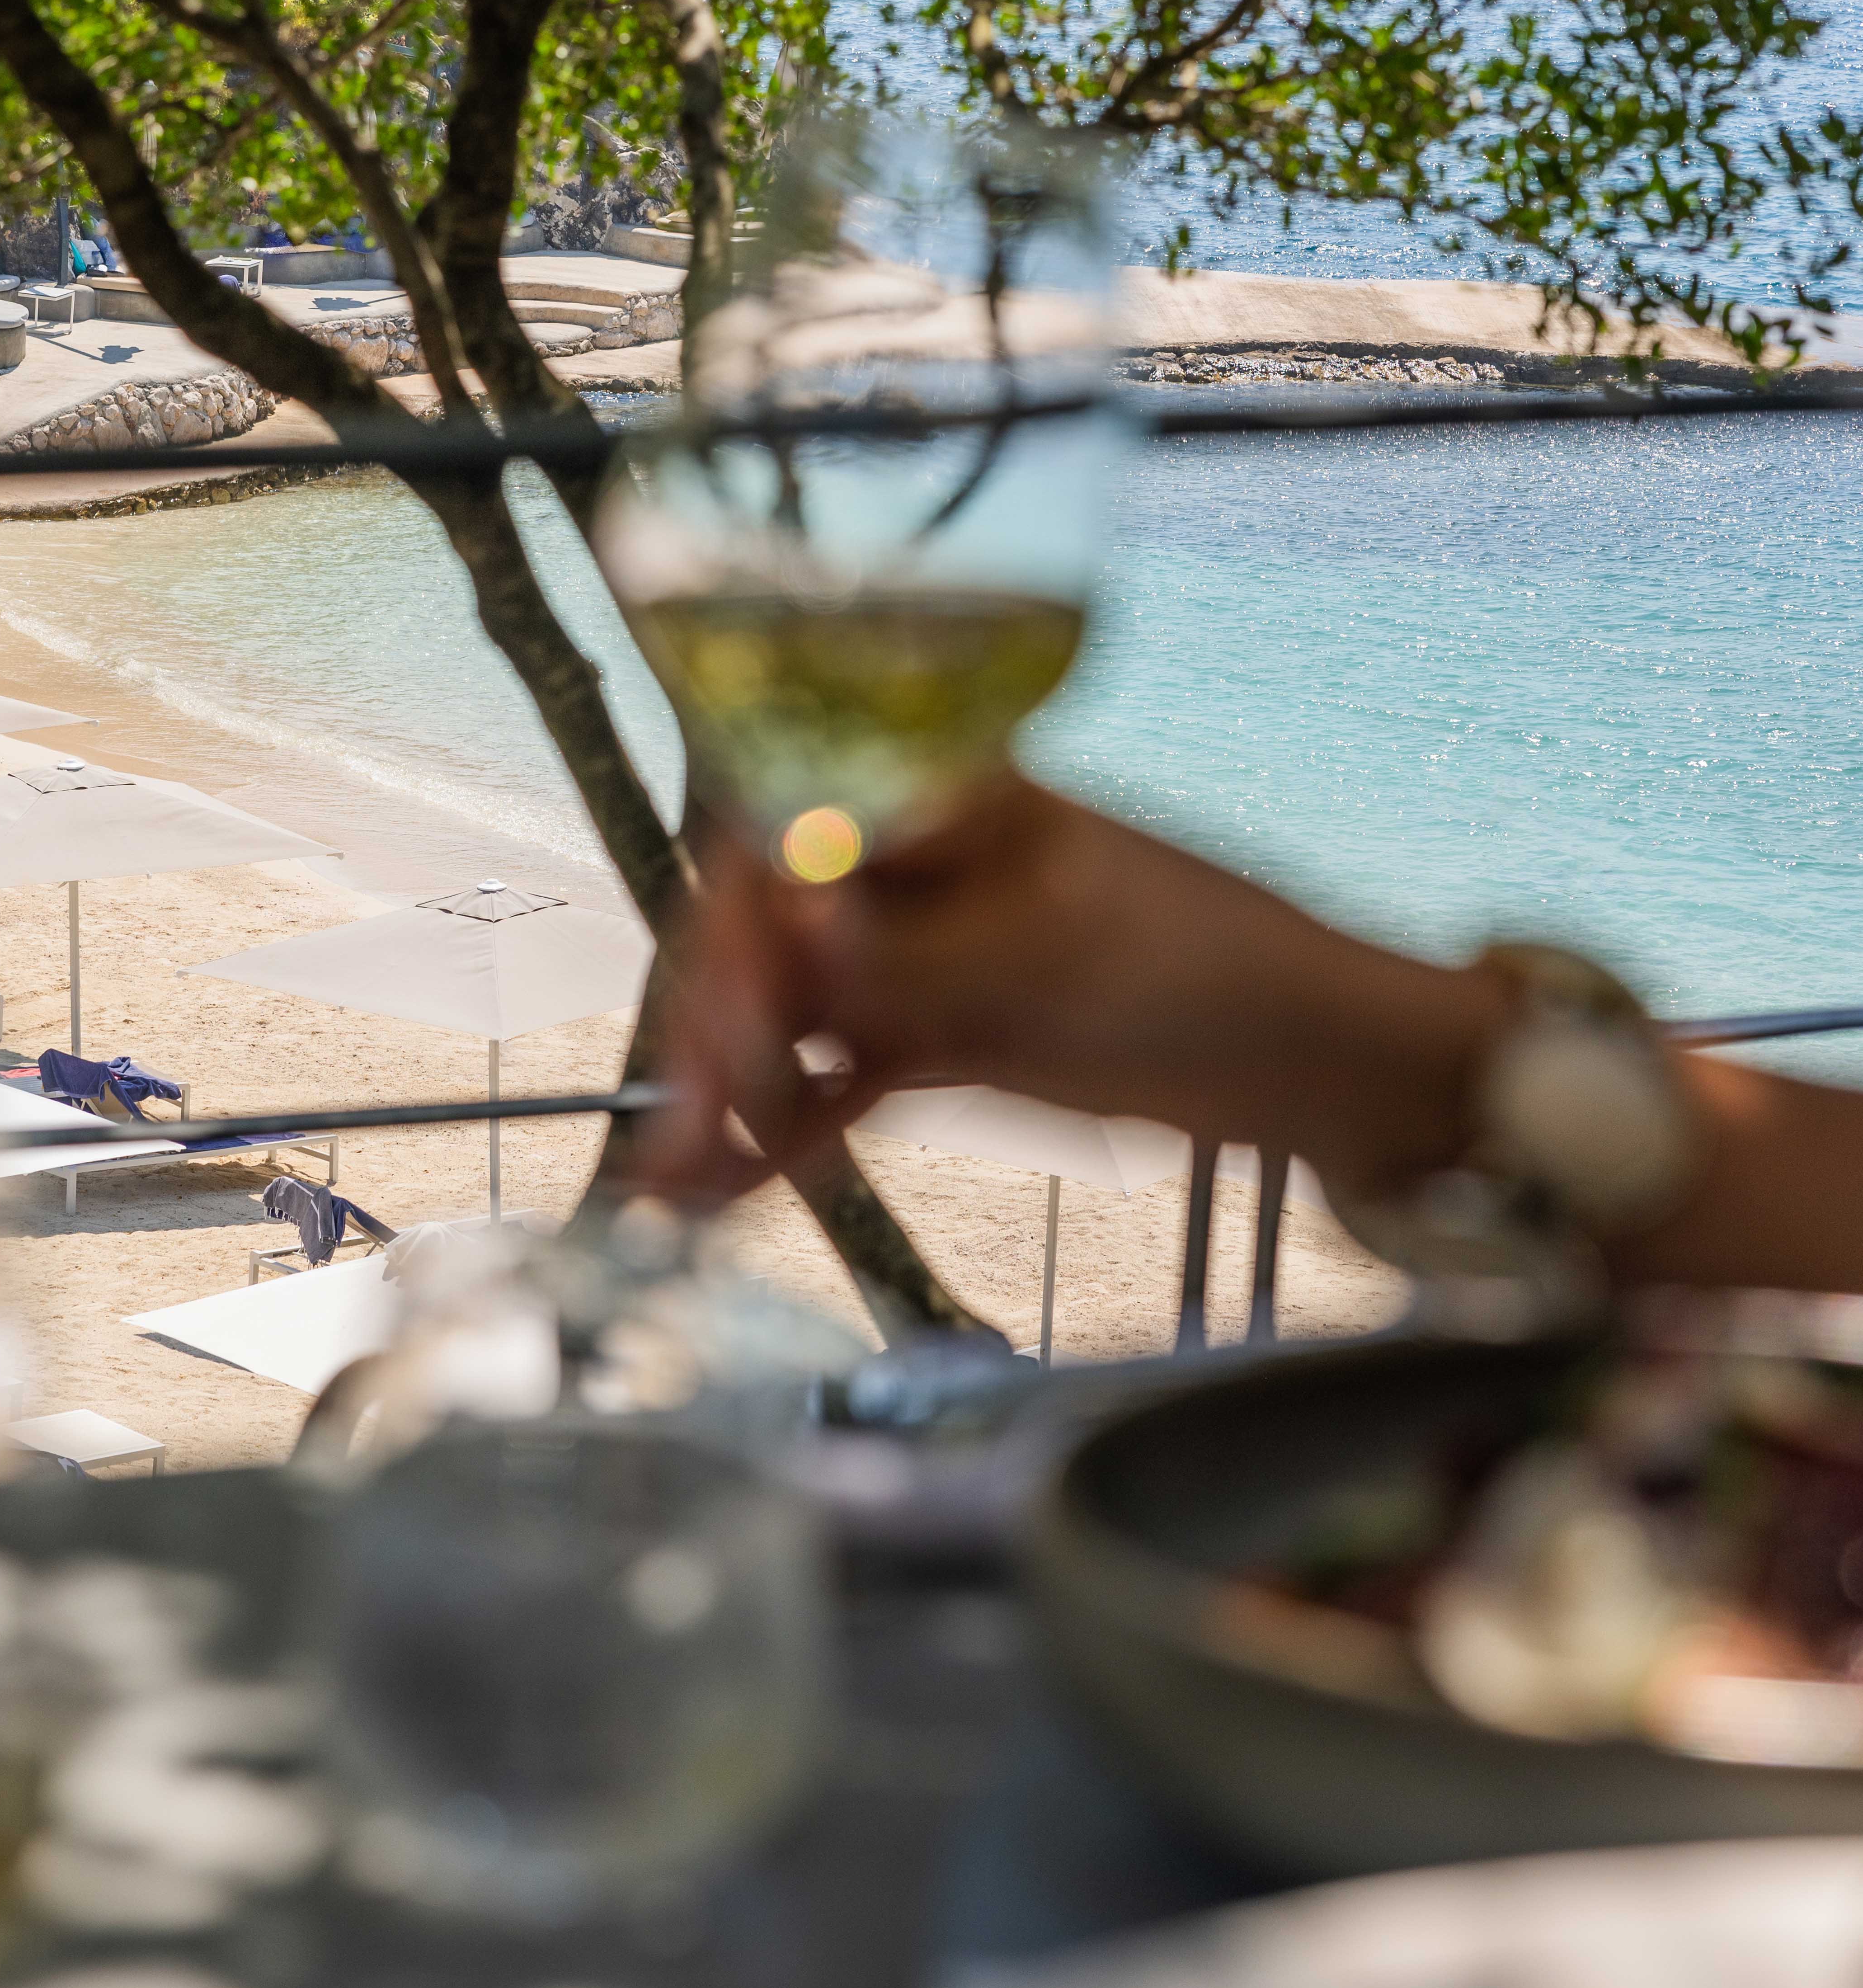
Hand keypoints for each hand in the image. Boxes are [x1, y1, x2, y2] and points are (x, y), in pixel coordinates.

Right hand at [646, 772, 1510, 1207]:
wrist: (1317, 1059)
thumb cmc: (1216, 967)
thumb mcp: (1057, 957)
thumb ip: (916, 958)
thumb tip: (794, 930)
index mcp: (941, 799)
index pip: (791, 842)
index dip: (735, 931)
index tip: (715, 1021)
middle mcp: (917, 868)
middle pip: (775, 937)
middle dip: (718, 1025)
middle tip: (681, 1122)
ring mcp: (929, 957)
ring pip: (796, 1018)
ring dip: (731, 1092)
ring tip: (670, 1178)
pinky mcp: (947, 1039)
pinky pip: (840, 1082)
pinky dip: (783, 1133)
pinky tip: (719, 1189)